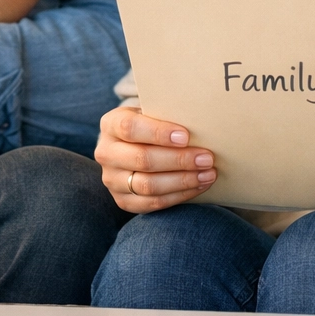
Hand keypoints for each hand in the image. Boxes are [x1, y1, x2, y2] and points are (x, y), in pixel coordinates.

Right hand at [94, 105, 216, 212]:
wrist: (132, 148)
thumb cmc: (150, 125)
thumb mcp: (151, 112)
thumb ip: (167, 114)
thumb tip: (200, 121)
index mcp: (111, 124)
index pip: (130, 128)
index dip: (158, 133)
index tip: (186, 136)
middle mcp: (106, 153)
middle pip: (142, 159)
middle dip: (179, 160)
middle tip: (206, 158)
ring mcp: (112, 180)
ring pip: (148, 185)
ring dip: (183, 181)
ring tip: (208, 174)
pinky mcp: (122, 201)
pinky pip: (153, 203)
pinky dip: (179, 196)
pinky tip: (199, 186)